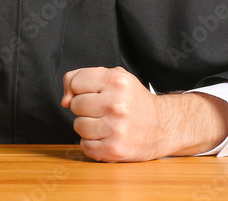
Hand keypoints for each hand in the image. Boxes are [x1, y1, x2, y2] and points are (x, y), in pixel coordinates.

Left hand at [61, 66, 227, 161]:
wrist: (163, 126)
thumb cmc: (133, 100)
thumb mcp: (113, 77)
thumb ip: (80, 78)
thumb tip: (64, 100)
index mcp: (116, 81)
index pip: (75, 82)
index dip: (79, 88)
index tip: (92, 93)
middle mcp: (116, 104)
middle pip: (75, 105)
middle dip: (85, 107)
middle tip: (102, 109)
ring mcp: (115, 128)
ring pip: (78, 126)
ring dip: (87, 126)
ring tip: (105, 123)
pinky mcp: (114, 149)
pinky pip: (85, 146)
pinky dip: (92, 143)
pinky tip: (106, 137)